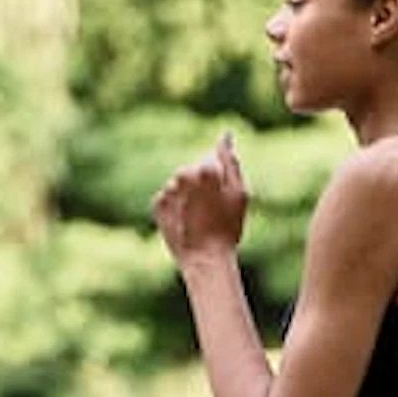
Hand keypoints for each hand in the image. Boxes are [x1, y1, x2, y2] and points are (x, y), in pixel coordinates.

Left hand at [152, 132, 247, 262]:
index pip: (212, 158)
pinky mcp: (157, 204)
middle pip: (195, 170)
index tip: (223, 195)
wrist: (205, 259)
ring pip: (181, 183)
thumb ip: (231, 161)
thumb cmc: (228, 227)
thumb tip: (224, 137)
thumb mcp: (239, 193)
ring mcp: (168, 189)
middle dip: (203, 183)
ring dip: (189, 194)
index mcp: (205, 168)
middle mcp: (183, 174)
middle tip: (213, 210)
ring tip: (199, 218)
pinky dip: (177, 206)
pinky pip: (169, 197)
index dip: (220, 177)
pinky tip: (187, 221)